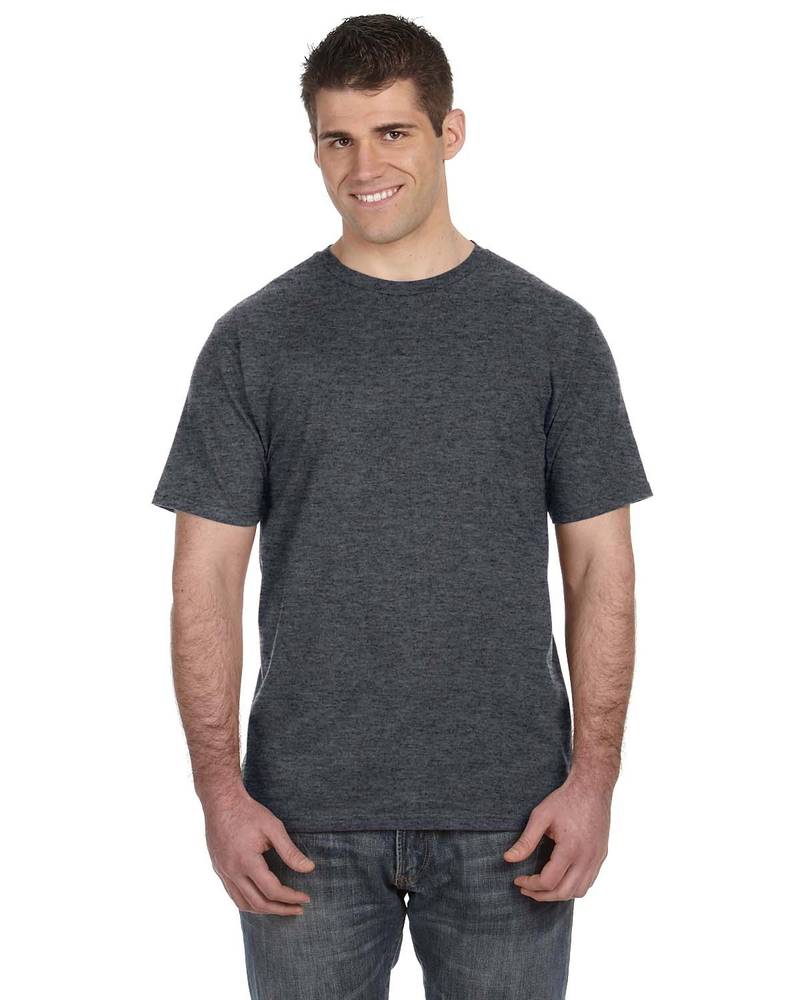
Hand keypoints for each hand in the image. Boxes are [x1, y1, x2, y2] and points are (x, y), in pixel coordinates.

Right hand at [202, 787, 314, 914]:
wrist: (221, 801)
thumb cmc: (249, 812)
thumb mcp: (273, 827)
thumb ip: (290, 851)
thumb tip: (309, 869)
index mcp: (247, 862)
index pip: (272, 890)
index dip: (291, 897)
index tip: (306, 898)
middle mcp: (232, 872)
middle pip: (258, 904)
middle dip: (281, 910)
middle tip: (298, 909)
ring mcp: (223, 873)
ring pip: (243, 904)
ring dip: (264, 910)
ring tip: (282, 908)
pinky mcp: (219, 870)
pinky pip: (233, 895)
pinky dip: (249, 902)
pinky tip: (261, 897)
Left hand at [503, 771, 611, 900]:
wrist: (592, 787)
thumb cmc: (565, 800)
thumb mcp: (541, 816)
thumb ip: (526, 841)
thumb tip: (508, 859)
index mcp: (570, 849)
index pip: (548, 882)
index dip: (530, 885)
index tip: (518, 879)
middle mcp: (586, 858)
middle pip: (563, 893)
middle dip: (542, 895)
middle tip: (526, 889)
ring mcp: (596, 859)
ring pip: (578, 891)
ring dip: (559, 894)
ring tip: (542, 887)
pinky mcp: (601, 856)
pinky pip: (588, 882)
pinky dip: (573, 886)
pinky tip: (560, 878)